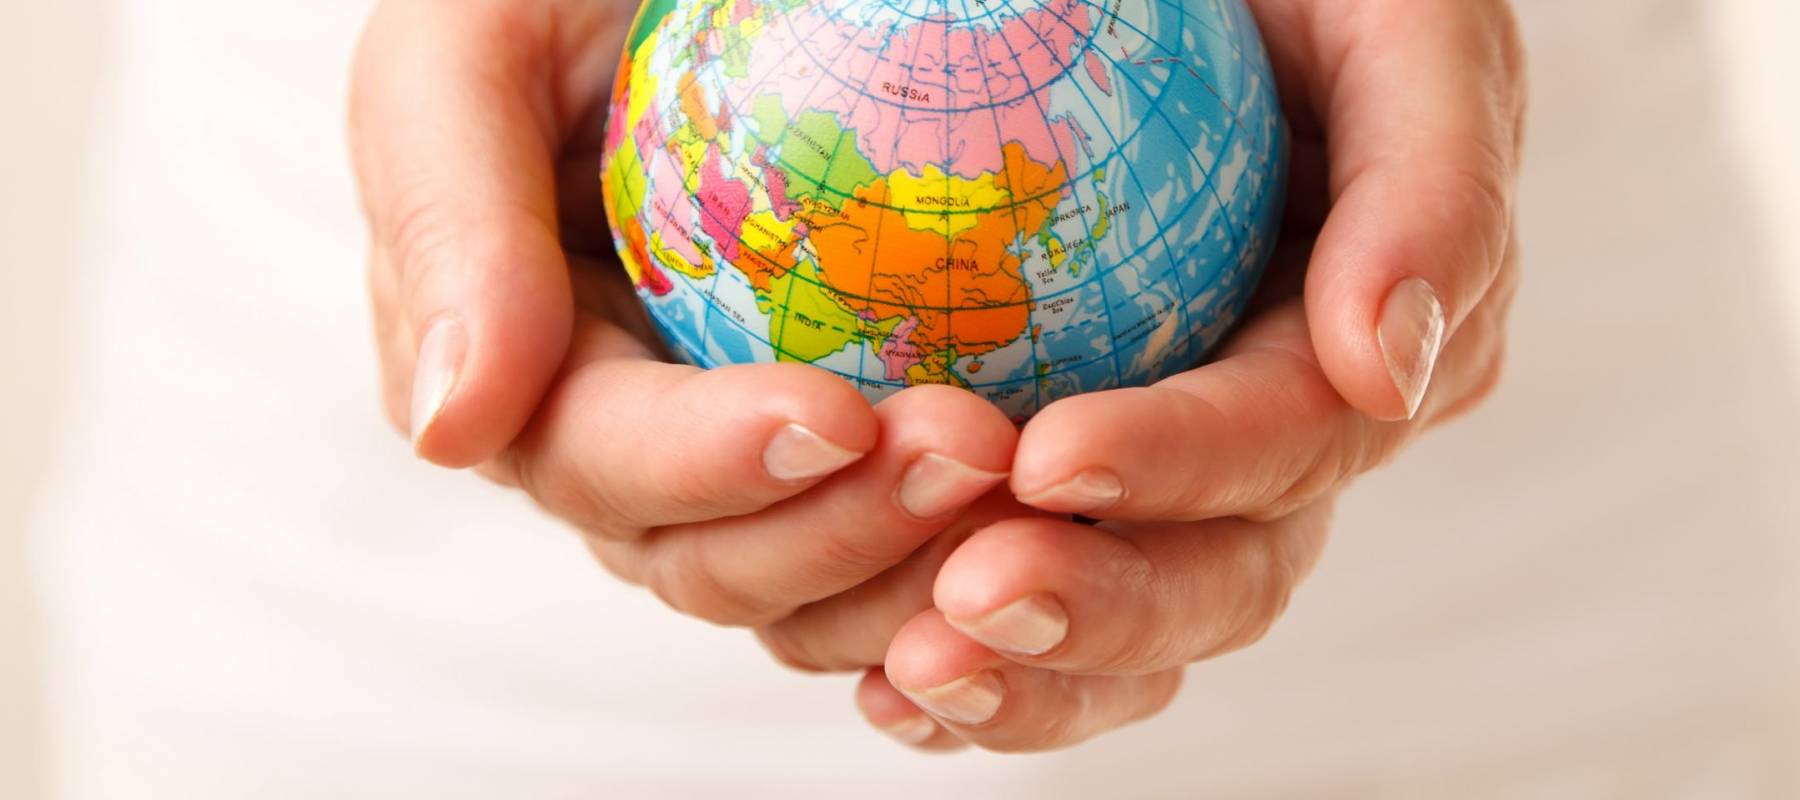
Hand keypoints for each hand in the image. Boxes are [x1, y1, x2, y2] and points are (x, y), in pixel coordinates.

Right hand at [350, 0, 1011, 625]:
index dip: (707, 463)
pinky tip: (1068, 514)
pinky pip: (913, 535)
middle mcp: (633, 445)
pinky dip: (977, 548)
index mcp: (526, 374)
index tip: (835, 414)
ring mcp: (747, 456)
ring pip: (820, 584)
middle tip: (974, 447)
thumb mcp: (474, 47)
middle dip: (840, 530)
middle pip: (716, 559)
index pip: (598, 460)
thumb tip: (453, 430)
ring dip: (921, 563)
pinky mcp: (858, 448)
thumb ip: (445, 214)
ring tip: (1027, 478)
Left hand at [760, 0, 1527, 749]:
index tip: (1053, 457)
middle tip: (965, 603)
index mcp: (1362, 359)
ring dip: (1019, 669)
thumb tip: (1391, 366)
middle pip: (1211, 581)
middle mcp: (1273, 451)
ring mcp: (1170, 488)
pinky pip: (1024, 599)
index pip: (1289, 438)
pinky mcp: (1069, 491)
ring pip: (1114, 626)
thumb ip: (1433, 187)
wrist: (1207, 21)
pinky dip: (959, 658)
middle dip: (1099, 611)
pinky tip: (875, 677)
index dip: (1185, 466)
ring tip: (905, 668)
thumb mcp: (1406, 33)